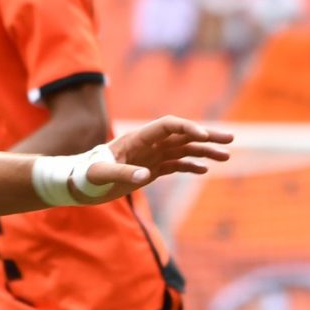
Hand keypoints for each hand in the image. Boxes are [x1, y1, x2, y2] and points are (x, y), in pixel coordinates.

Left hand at [99, 116, 233, 189]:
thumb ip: (122, 173)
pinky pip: (176, 165)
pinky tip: (204, 170)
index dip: (187, 127)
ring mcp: (150, 156)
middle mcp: (147, 144)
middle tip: (231, 138)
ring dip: (205, 152)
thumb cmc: (86, 175)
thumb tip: (144, 176)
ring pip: (183, 149)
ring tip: (226, 157)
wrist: (78, 183)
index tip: (203, 135)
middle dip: (207, 135)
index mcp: (137, 138)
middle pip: (182, 134)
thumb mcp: (101, 175)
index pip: (167, 126)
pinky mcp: (150, 170)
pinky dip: (191, 166)